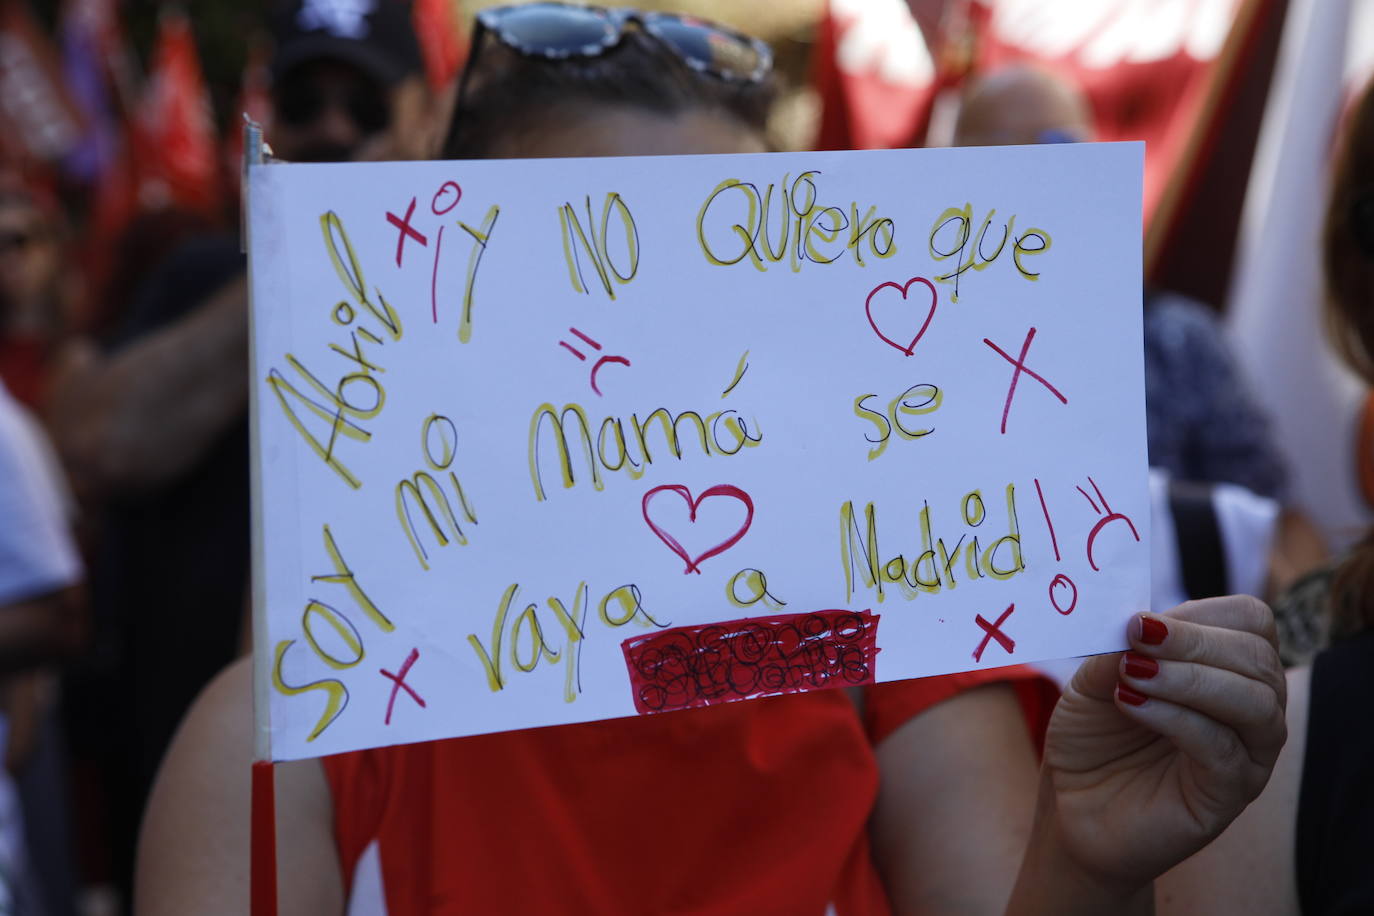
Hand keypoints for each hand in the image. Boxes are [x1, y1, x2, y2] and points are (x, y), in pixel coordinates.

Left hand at [1043, 595, 1286, 891]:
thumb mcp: (1093, 681)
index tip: (1140, 621)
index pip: (1249, 622)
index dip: (1200, 614)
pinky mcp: (1229, 794)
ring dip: (1190, 678)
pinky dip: (1177, 718)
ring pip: (1254, 702)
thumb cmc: (1091, 737)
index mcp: (1225, 668)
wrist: (1072, 805)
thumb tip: (1140, 624)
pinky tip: (1133, 705)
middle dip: (1194, 642)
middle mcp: (1250, 708)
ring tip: (1132, 675)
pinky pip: (1223, 748)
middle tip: (1137, 638)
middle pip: (1257, 656)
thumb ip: (1117, 649)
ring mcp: (1246, 754)